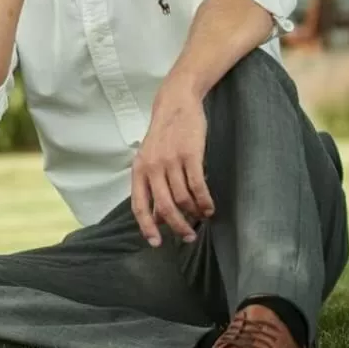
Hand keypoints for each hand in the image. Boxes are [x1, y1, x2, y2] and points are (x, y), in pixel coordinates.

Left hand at [130, 81, 214, 246]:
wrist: (176, 104)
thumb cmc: (163, 135)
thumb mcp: (150, 158)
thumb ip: (152, 185)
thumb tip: (156, 217)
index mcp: (139, 170)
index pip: (139, 205)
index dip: (147, 227)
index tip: (156, 243)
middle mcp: (152, 167)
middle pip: (165, 207)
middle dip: (178, 227)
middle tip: (189, 237)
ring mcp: (171, 160)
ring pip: (183, 198)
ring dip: (194, 213)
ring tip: (202, 218)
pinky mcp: (190, 155)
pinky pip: (197, 185)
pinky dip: (204, 200)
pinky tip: (209, 207)